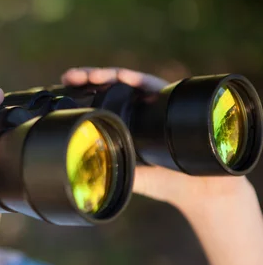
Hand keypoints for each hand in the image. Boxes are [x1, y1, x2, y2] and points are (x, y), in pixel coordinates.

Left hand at [61, 67, 251, 213]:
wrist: (201, 189)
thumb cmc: (165, 181)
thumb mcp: (130, 175)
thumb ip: (110, 169)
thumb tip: (82, 173)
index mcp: (123, 120)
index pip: (98, 100)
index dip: (80, 92)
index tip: (62, 86)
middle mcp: (137, 107)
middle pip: (109, 86)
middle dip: (89, 78)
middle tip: (71, 76)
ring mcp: (154, 101)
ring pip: (128, 82)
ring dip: (108, 75)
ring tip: (89, 75)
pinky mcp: (172, 101)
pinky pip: (154, 86)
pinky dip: (138, 81)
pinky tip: (123, 77)